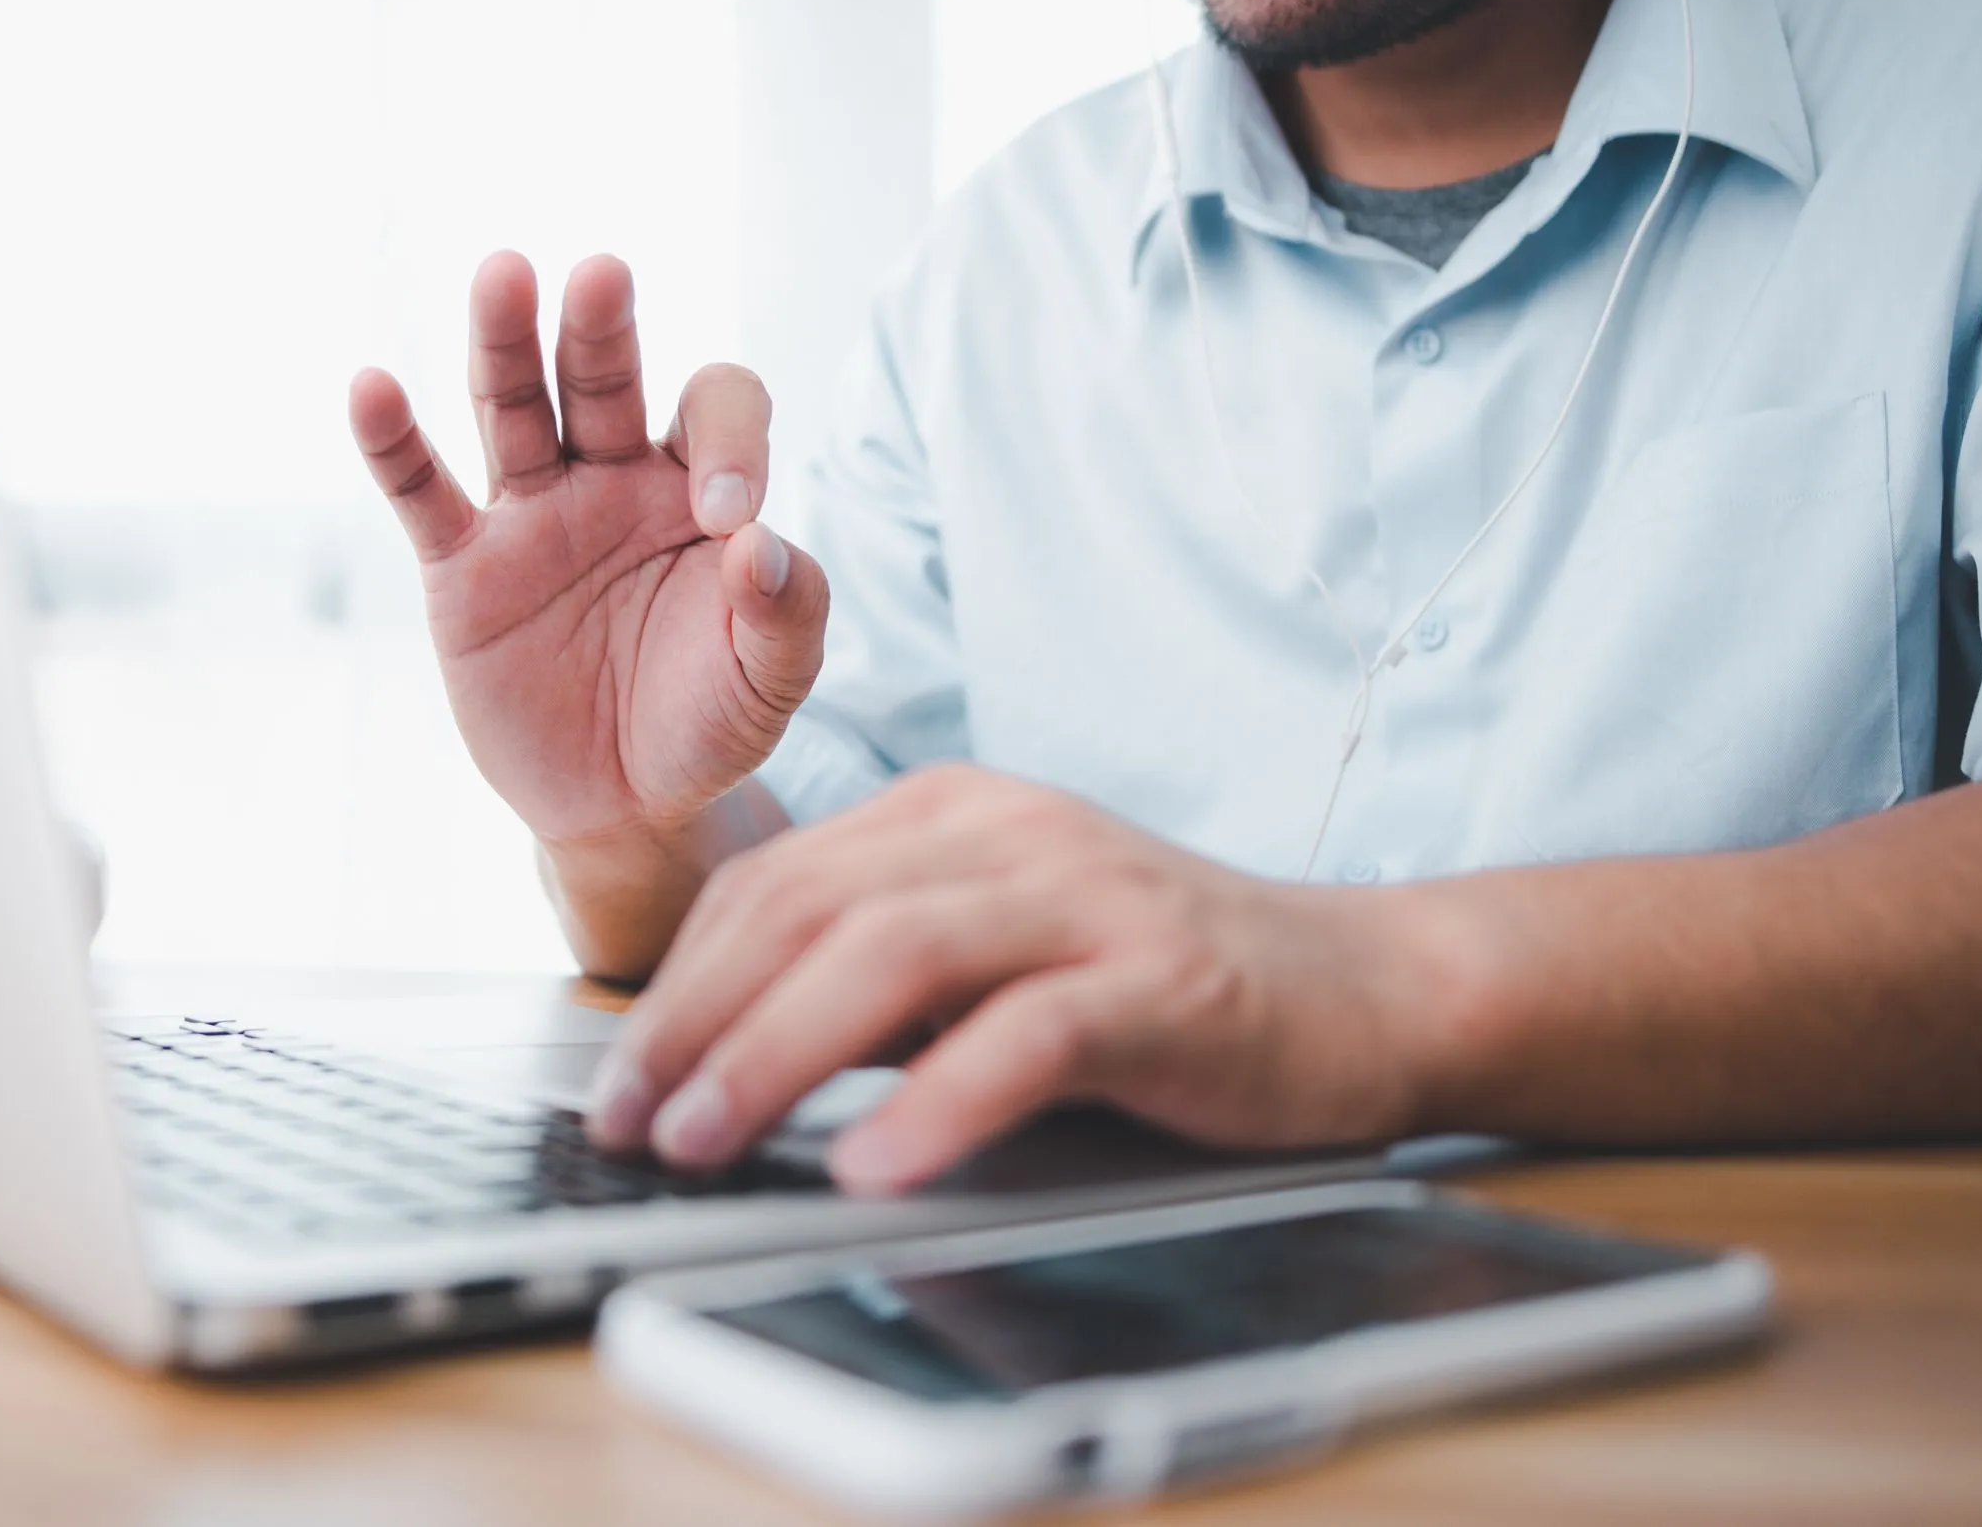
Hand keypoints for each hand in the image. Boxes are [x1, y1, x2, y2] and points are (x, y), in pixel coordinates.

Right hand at [349, 252, 828, 846]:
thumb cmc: (708, 721)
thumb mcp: (770, 684)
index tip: (726, 521)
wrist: (623, 803)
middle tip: (604, 276)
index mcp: (700, 485)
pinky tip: (371, 387)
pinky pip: (424, 494)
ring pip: (514, 409)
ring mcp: (534, 514)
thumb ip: (788, 616)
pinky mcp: (463, 569)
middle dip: (602, 331)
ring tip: (503, 274)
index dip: (730, 446)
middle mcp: (614, 477)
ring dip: (506, 343)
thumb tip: (762, 546)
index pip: (717, 411)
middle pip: (604, 378)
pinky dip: (393, 443)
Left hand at [588, 766, 1456, 1190]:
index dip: (680, 979)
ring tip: (709, 1140)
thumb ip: (878, 984)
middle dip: (699, 1020)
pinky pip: (1029, 1034)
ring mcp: (1088, 899)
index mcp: (952, 815)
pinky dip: (940, 1104)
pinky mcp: (1162, 981)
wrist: (1359, 988)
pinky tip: (876, 1167)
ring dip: (779, 1055)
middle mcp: (1009, 834)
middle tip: (633, 1119)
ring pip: (893, 954)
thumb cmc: (1155, 985)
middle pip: (810, 908)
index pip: (774, 879)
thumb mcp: (993, 958)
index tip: (622, 1077)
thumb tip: (722, 1062)